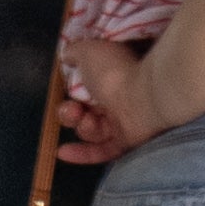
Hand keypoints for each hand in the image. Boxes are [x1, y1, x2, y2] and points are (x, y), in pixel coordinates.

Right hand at [56, 35, 160, 164]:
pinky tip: (61, 152)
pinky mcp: (126, 142)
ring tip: (85, 120)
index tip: (66, 89)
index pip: (84, 89)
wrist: (143, 96)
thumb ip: (75, 52)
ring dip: (81, 126)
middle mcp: (117, 100)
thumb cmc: (114, 71)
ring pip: (91, 131)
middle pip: (85, 112)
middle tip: (73, 109)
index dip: (71, 91)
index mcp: (110, 77)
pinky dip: (81, 153)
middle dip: (71, 112)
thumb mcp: (88, 51)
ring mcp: (123, 123)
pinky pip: (101, 151)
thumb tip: (68, 55)